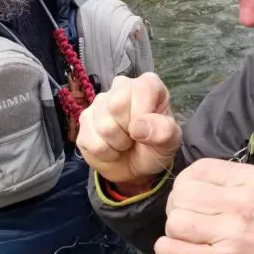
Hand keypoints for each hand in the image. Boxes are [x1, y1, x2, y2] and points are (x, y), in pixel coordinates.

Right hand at [77, 73, 181, 187]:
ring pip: (104, 127)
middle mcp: (120, 87)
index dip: (143, 114)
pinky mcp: (84, 121)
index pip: (141, 88)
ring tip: (125, 143)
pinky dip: (106, 154)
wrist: (136, 168)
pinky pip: (92, 142)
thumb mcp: (170, 142)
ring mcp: (98, 103)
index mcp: (146, 85)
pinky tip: (112, 148)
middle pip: (116, 105)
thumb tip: (138, 128)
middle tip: (136, 137)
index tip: (146, 130)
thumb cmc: (155, 147)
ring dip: (118, 145)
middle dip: (129, 131)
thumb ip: (164, 131)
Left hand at [154, 158, 253, 253]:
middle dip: (177, 206)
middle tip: (186, 218)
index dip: (187, 181)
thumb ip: (236, 182)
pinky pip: (172, 250)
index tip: (189, 195)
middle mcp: (240, 204)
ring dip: (174, 230)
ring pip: (175, 221)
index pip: (200, 168)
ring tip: (187, 236)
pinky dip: (167, 249)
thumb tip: (198, 180)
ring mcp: (228, 235)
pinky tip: (178, 250)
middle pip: (183, 194)